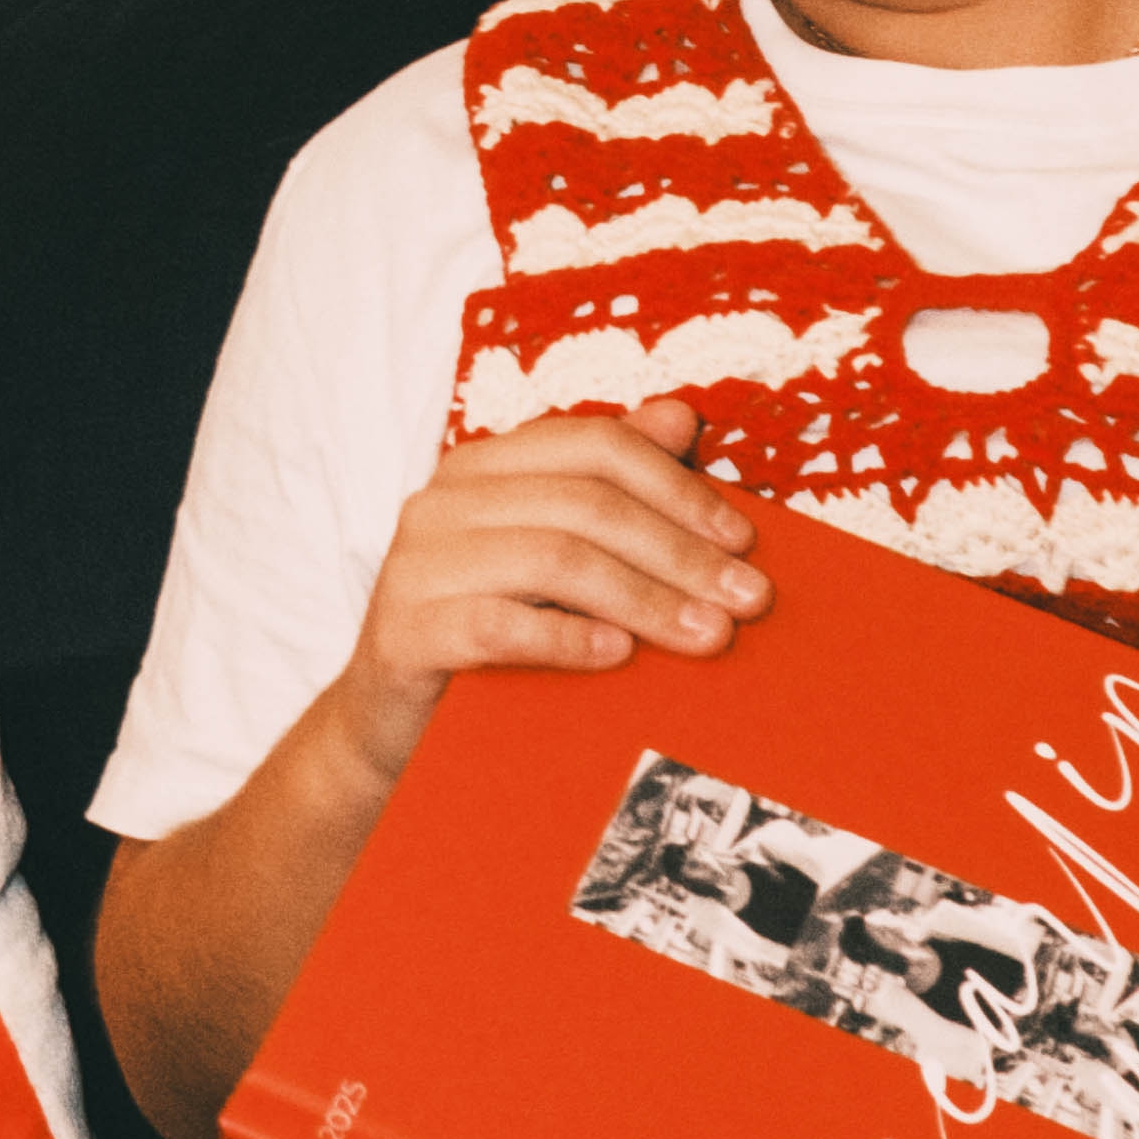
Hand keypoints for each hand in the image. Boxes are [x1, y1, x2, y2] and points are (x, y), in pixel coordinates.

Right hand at [317, 397, 766, 783]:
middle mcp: (443, 502)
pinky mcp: (404, 631)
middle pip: (584, 504)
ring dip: (644, 598)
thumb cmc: (486, 631)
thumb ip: (608, 485)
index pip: (594, 446)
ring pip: (552, 559)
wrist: (392, 720)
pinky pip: (498, 625)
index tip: (742, 540)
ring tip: (706, 635)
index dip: (677, 487)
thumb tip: (678, 417)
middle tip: (746, 600)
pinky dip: (567, 638)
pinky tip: (618, 655)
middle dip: (679, 552)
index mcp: (483, 468)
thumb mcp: (552, 553)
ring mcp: (417, 565)